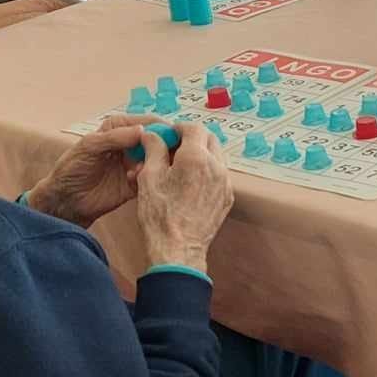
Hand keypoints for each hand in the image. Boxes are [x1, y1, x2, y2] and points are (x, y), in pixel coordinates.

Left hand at [28, 115, 156, 226]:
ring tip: (141, 168)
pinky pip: (153, 178)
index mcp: (120, 128)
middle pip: (159, 140)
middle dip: (164, 146)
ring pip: (159, 159)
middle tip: (164, 154)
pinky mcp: (138, 182)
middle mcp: (132, 143)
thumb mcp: (89, 146)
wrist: (67, 200)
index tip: (171, 135)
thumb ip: (115, 137)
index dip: (161, 127)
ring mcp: (136, 163)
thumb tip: (143, 131)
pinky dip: (148, 178)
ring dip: (156, 163)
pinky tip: (132, 179)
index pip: (148, 122)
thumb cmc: (72, 168)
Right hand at [134, 123, 233, 272]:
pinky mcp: (227, 198)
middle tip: (174, 147)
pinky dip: (207, 171)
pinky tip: (190, 183)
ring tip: (180, 166)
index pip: (194, 128)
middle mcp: (216, 167)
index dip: (179, 128)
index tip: (169, 134)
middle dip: (193, 138)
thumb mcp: (149, 176)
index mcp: (196, 157)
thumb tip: (153, 135)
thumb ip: (153, 149)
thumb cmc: (160, 215)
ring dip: (201, 155)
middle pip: (209, 140)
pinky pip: (220, 175)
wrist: (177, 249)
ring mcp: (225, 183)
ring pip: (216, 157)